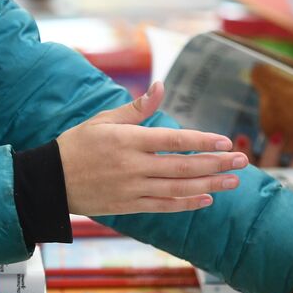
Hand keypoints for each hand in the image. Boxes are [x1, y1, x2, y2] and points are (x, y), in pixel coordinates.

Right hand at [57, 82, 249, 215]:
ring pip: (178, 189)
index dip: (202, 142)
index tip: (226, 141)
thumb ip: (137, 108)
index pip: (174, 141)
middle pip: (183, 167)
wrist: (49, 182)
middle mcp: (133, 166)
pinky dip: (186, 204)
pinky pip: (163, 206)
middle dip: (216, 164)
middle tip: (242, 161)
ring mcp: (132, 189)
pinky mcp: (129, 206)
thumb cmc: (79, 144)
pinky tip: (207, 199)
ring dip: (209, 186)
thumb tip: (160, 86)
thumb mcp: (105, 119)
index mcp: (129, 141)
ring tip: (233, 182)